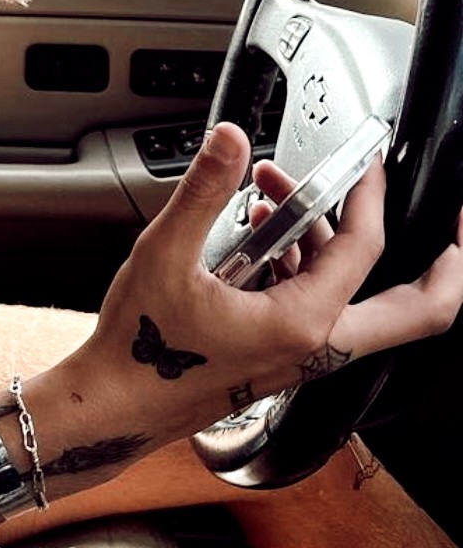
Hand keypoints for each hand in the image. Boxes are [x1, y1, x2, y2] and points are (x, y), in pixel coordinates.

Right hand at [81, 122, 462, 445]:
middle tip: (452, 230)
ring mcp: (301, 358)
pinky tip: (260, 239)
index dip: (371, 197)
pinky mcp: (281, 360)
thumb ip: (203, 191)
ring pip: (365, 308)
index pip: (365, 250)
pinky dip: (309, 269)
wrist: (117, 406)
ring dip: (342, 250)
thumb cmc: (140, 347)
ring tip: (285, 200)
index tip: (366, 165)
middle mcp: (314, 348)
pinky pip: (322, 314)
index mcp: (301, 324)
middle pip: (417, 313)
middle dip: (446, 268)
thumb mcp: (165, 253)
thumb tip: (229, 140)